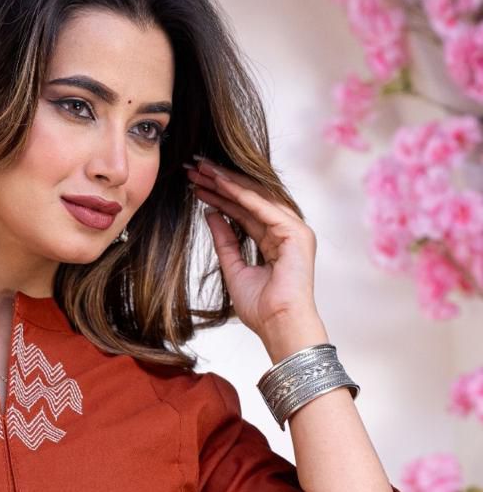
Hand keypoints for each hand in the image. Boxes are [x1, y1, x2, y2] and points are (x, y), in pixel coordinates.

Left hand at [185, 156, 319, 335]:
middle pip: (249, 199)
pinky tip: (220, 184)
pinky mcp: (295, 232)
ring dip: (228, 182)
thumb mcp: (234, 268)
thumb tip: (211, 214)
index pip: (243, 211)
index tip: (195, 184)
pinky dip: (241, 195)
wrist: (278, 325)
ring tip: (202, 170)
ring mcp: (294, 229)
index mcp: (274, 240)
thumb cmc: (261, 308)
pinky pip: (263, 207)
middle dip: (221, 183)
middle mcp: (286, 230)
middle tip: (195, 167)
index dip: (219, 196)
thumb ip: (225, 240)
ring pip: (255, 198)